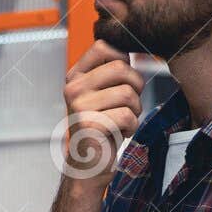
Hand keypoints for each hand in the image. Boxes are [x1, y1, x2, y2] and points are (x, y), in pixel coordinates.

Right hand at [59, 41, 144, 182]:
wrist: (88, 165)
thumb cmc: (101, 129)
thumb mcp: (104, 94)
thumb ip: (114, 72)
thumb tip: (138, 49)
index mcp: (75, 76)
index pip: (104, 46)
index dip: (124, 59)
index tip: (125, 79)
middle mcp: (73, 88)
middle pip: (121, 68)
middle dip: (135, 88)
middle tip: (126, 106)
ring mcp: (79, 106)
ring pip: (128, 93)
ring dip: (134, 110)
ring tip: (121, 121)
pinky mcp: (90, 125)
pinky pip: (127, 116)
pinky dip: (130, 127)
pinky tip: (118, 133)